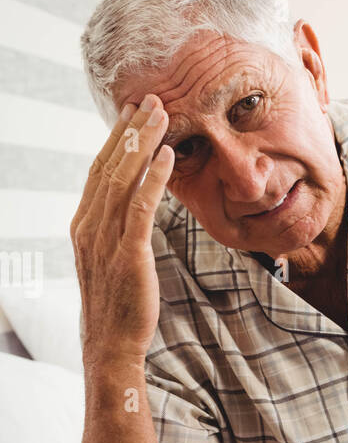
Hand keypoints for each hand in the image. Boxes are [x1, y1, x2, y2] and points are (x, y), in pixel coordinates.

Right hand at [71, 94, 173, 367]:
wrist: (111, 344)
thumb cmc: (117, 304)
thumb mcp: (110, 259)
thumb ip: (116, 230)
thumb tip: (132, 207)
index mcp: (83, 224)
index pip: (99, 171)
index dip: (115, 139)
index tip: (132, 113)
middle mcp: (89, 225)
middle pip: (109, 165)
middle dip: (131, 130)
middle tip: (151, 99)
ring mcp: (106, 239)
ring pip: (123, 178)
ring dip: (144, 143)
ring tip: (163, 114)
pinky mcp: (128, 253)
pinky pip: (140, 206)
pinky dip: (154, 177)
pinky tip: (168, 155)